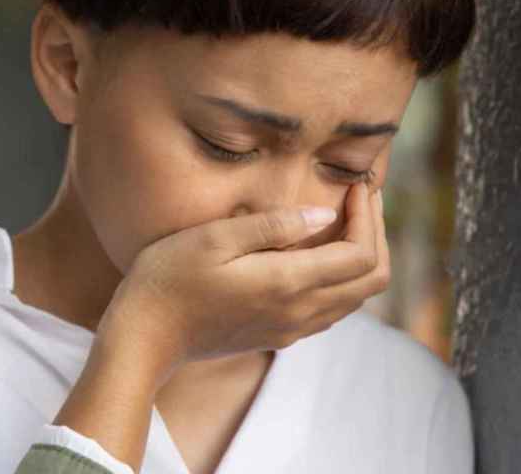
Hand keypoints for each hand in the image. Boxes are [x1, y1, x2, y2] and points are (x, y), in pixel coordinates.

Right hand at [97, 182, 388, 379]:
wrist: (144, 335)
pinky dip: (340, 279)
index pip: (362, 255)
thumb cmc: (169, 278)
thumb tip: (324, 214)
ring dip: (361, 258)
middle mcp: (299, 312)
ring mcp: (290, 329)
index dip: (368, 217)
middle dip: (375, 235)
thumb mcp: (214, 238)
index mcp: (288, 284)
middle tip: (359, 199)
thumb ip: (273, 225)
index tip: (354, 185)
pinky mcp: (277, 335)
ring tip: (343, 220)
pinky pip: (331, 310)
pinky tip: (316, 253)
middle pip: (372, 281)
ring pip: (355, 299)